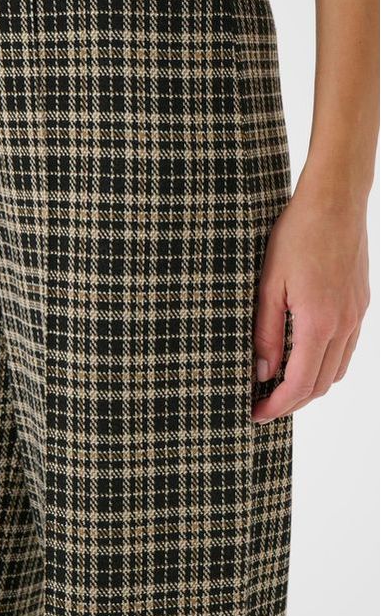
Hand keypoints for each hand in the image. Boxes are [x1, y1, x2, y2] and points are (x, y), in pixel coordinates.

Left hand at [252, 185, 369, 423]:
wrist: (335, 202)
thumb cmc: (297, 235)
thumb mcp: (269, 284)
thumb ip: (266, 332)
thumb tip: (262, 372)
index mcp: (319, 323)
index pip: (299, 384)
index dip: (276, 405)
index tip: (255, 413)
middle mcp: (344, 325)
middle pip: (320, 385)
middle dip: (291, 402)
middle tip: (262, 405)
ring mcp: (356, 316)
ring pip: (335, 370)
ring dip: (309, 386)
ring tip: (279, 386)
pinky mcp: (360, 304)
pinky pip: (346, 349)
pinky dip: (325, 364)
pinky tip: (304, 357)